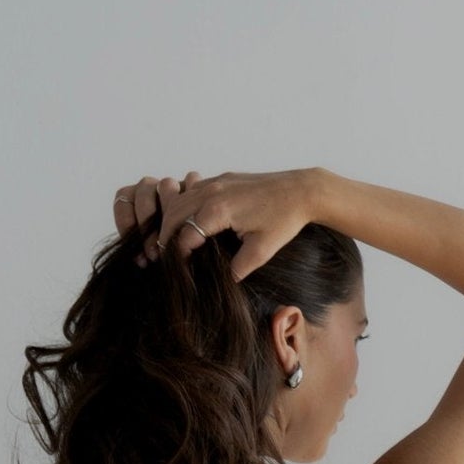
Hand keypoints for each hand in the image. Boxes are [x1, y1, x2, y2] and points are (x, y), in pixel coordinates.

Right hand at [112, 168, 314, 281]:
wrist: (301, 191)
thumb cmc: (284, 220)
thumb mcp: (261, 251)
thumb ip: (236, 269)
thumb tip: (219, 284)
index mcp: (218, 210)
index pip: (184, 235)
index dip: (176, 255)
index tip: (175, 270)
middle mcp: (212, 192)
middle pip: (172, 215)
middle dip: (164, 237)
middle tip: (161, 258)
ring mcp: (215, 182)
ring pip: (178, 200)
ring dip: (170, 220)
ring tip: (169, 242)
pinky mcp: (221, 178)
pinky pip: (190, 191)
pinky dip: (181, 207)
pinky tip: (184, 223)